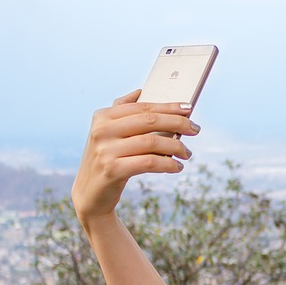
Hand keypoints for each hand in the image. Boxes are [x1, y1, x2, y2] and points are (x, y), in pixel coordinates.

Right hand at [71, 89, 200, 225]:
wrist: (90, 193)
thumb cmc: (106, 159)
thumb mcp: (108, 133)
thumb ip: (121, 111)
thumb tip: (140, 92)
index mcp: (102, 116)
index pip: (142, 107)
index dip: (168, 106)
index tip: (189, 108)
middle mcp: (102, 130)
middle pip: (149, 121)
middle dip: (177, 123)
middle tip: (195, 129)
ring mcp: (105, 150)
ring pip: (152, 142)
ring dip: (176, 147)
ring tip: (187, 153)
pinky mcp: (112, 170)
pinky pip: (149, 163)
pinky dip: (167, 164)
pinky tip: (177, 167)